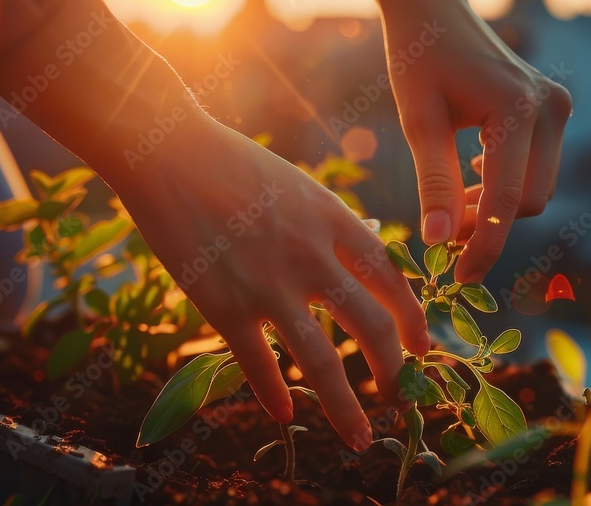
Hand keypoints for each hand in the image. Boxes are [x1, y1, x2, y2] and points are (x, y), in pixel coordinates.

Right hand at [114, 115, 428, 450]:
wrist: (168, 152)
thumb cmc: (235, 164)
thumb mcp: (302, 186)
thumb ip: (336, 225)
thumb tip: (369, 249)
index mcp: (334, 222)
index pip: (392, 280)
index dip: (414, 320)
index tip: (422, 347)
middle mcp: (312, 257)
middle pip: (372, 327)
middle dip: (393, 371)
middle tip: (400, 398)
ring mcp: (269, 285)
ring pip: (322, 362)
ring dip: (346, 409)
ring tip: (361, 438)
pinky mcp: (224, 306)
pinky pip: (257, 365)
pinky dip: (273, 396)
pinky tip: (285, 416)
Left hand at [385, 2, 571, 282]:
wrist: (435, 9)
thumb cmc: (418, 58)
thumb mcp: (419, 122)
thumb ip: (435, 183)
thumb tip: (439, 242)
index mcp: (518, 108)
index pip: (507, 199)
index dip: (485, 246)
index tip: (459, 277)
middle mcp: (550, 107)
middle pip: (529, 199)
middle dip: (490, 225)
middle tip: (443, 233)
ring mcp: (558, 106)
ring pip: (536, 187)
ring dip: (497, 207)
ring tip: (453, 205)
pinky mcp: (554, 109)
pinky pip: (538, 167)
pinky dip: (507, 184)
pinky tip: (471, 176)